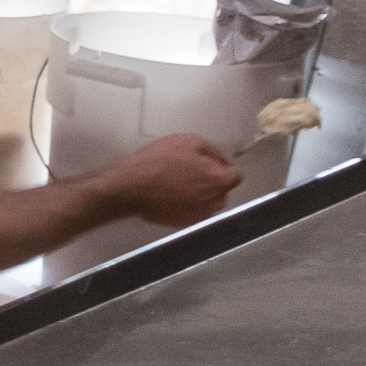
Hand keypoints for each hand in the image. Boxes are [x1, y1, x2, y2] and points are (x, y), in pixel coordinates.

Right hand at [108, 132, 240, 227]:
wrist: (130, 187)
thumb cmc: (159, 161)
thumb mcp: (189, 141)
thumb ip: (213, 150)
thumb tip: (223, 160)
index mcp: (219, 181)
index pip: (235, 175)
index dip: (222, 165)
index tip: (206, 160)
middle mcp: (215, 202)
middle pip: (221, 189)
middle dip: (212, 179)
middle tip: (189, 168)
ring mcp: (199, 216)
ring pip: (207, 201)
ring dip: (200, 192)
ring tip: (178, 182)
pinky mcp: (183, 224)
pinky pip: (192, 210)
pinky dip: (186, 202)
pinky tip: (169, 193)